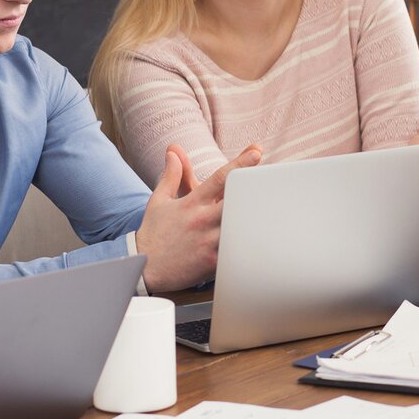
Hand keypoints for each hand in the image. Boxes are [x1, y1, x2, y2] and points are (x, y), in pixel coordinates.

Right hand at [133, 142, 261, 290]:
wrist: (144, 267)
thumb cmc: (153, 233)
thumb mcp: (159, 200)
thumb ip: (172, 175)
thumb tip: (174, 151)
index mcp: (192, 203)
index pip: (219, 178)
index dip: (240, 163)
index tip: (257, 152)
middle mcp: (202, 219)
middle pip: (236, 199)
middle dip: (254, 189)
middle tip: (273, 180)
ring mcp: (209, 241)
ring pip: (239, 225)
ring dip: (255, 216)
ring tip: (275, 208)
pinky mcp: (213, 262)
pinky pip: (236, 251)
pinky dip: (247, 244)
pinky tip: (262, 240)